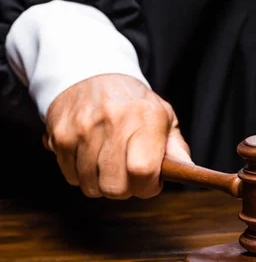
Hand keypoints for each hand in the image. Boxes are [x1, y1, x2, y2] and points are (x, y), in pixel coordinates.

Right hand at [43, 74, 191, 198]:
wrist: (90, 72)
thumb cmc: (132, 101)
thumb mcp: (162, 115)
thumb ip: (175, 146)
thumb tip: (189, 170)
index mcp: (144, 117)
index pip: (143, 171)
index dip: (147, 187)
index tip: (149, 182)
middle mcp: (112, 121)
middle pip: (115, 187)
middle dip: (125, 189)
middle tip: (127, 174)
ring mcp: (83, 129)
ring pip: (91, 186)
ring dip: (101, 182)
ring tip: (107, 162)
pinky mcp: (60, 135)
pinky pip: (71, 177)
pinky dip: (81, 174)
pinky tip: (89, 155)